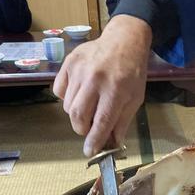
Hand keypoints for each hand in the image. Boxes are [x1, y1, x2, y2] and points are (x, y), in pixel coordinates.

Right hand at [54, 15, 151, 156]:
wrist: (123, 42)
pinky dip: (67, 98)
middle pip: (78, 116)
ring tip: (89, 106)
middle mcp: (95, 79)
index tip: (90, 152)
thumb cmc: (132, 72)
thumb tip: (111, 144)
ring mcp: (79, 70)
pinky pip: (59, 91)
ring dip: (76, 114)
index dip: (94, 140)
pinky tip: (79, 93)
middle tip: (89, 128)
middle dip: (82, 129)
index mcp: (116, 90)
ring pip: (68, 106)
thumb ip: (122, 122)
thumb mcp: (135, 99)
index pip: (101, 122)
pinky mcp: (68, 63)